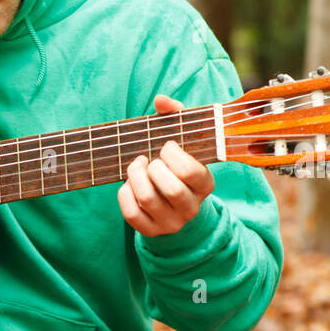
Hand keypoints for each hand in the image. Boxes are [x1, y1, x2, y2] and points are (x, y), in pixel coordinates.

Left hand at [117, 95, 214, 236]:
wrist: (175, 207)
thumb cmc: (177, 166)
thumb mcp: (183, 142)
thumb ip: (175, 117)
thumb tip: (160, 100)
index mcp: (205, 184)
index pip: (190, 171)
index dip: (172, 155)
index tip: (165, 147)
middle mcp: (191, 207)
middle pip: (171, 189)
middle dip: (153, 168)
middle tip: (148, 159)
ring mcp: (171, 222)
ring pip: (148, 200)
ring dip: (135, 177)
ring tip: (136, 167)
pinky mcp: (151, 231)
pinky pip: (132, 214)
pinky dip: (124, 194)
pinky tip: (127, 184)